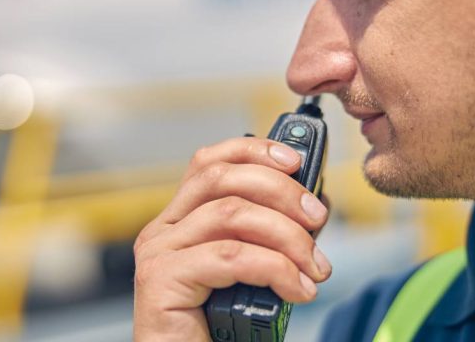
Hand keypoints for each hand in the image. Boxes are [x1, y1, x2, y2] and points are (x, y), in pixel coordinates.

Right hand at [133, 137, 331, 340]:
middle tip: (317, 218)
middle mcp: (164, 228)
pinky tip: (297, 290)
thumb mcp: (250, 265)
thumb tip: (310, 205)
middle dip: (281, 191)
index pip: (210, 162)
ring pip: (231, 214)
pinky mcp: (160, 279)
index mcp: (182, 218)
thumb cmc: (222, 323)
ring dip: (287, 236)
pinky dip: (275, 268)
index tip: (295, 161)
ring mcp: (158, 251)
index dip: (253, 151)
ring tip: (315, 267)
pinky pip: (230, 256)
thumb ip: (265, 232)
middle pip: (221, 179)